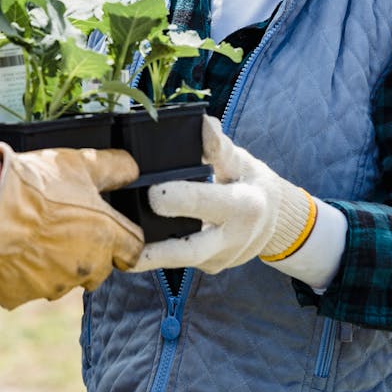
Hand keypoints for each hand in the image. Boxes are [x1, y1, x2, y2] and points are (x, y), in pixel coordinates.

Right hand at [0, 143, 143, 309]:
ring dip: (54, 263)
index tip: (113, 230)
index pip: (134, 250)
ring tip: (34, 232)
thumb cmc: (36, 184)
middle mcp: (85, 267)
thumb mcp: (82, 163)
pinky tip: (12, 248)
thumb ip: (115, 168)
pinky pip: (25, 287)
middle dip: (88, 252)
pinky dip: (21, 272)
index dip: (124, 239)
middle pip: (99, 269)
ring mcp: (52, 285)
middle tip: (65, 226)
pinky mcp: (20, 295)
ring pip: (62, 279)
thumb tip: (132, 169)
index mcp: (105, 236)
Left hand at [131, 116, 315, 274]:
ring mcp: (222, 259)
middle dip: (158, 248)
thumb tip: (203, 123)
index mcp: (244, 205)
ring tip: (116, 251)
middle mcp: (234, 239)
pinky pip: (182, 262)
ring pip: (181, 262)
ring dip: (149, 257)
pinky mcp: (211, 267)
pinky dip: (157, 255)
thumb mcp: (242, 160)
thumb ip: (220, 146)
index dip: (179, 198)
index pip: (207, 202)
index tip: (153, 191)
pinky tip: (131, 246)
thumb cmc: (249, 180)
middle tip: (127, 234)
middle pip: (190, 250)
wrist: (274, 220)